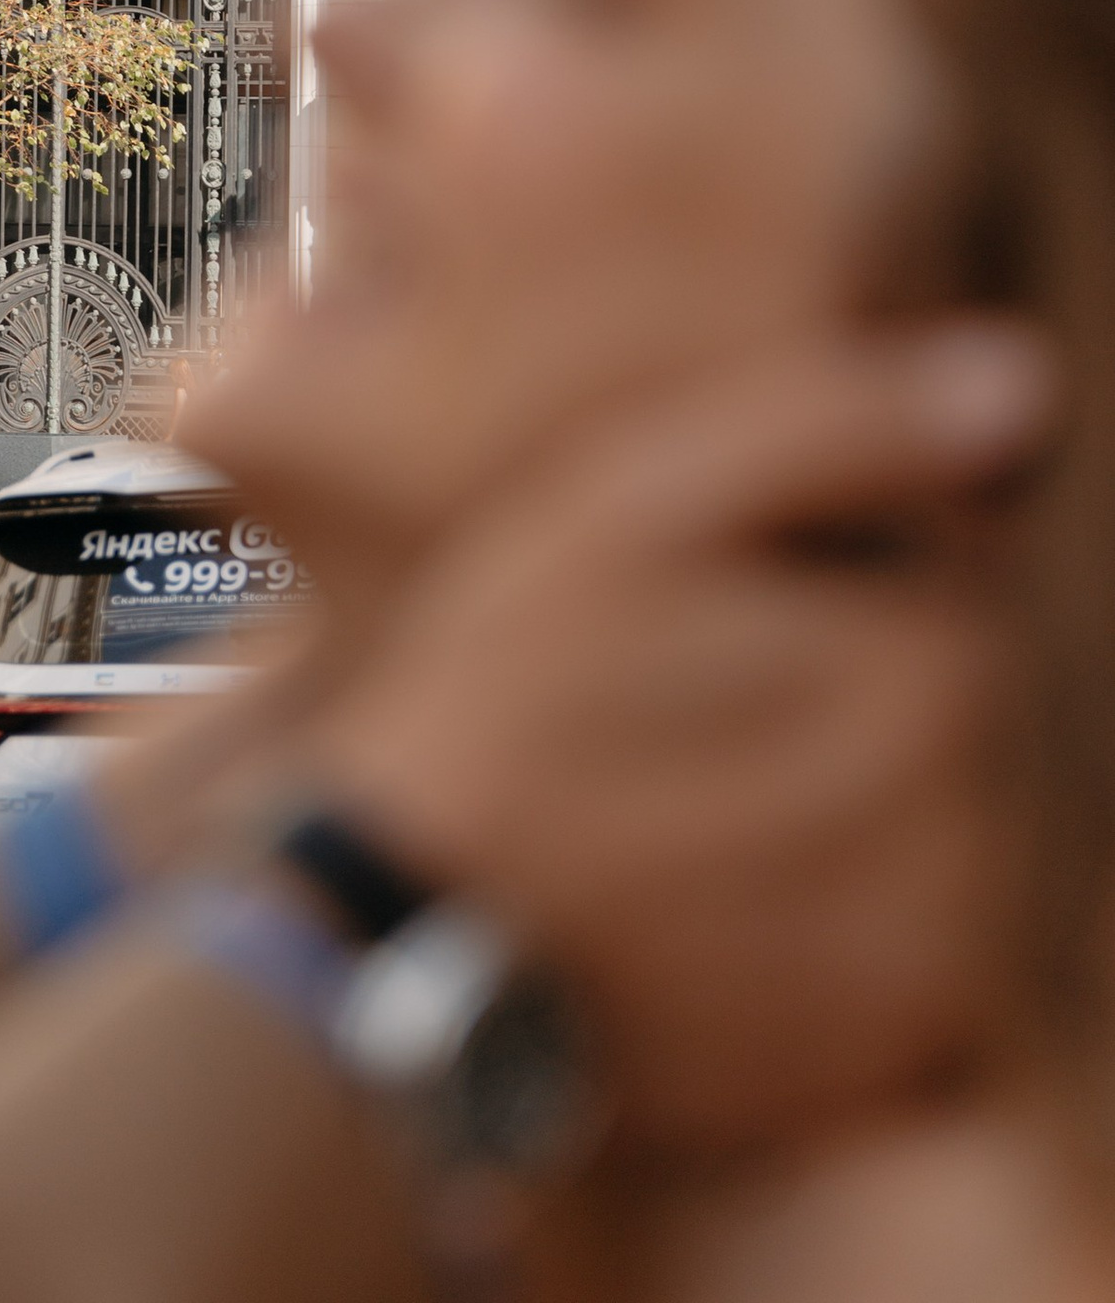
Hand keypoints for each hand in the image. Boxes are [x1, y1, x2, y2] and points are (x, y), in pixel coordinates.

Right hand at [297, 319, 1052, 1150]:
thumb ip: (838, 427)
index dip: (841, 564)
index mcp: (932, 678)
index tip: (718, 594)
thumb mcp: (635, 499)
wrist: (411, 928)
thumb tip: (1020, 383)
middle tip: (697, 695)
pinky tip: (738, 882)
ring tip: (708, 792)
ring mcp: (940, 957)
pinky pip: (930, 945)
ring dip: (867, 791)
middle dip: (858, 676)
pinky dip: (858, 906)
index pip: (961, 577)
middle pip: (967, 704)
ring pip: (957, 819)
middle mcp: (971, 829)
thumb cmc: (513, 689)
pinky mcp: (896, 1049)